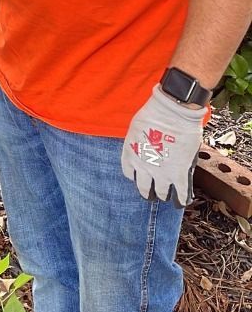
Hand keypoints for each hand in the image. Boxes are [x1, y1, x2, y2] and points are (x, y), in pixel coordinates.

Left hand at [121, 85, 203, 207]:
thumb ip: (140, 141)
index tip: (139, 175)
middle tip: (150, 193)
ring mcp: (160, 172)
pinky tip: (183, 200)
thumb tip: (146, 146)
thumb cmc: (154, 112)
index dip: (135, 174)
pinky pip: (180, 192)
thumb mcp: (137, 128)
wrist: (172, 111)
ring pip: (160, 192)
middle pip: (142, 187)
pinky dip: (182, 198)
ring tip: (166, 195)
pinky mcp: (178, 173)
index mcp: (130, 154)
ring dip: (163, 194)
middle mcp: (142, 167)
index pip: (129, 172)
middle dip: (146, 191)